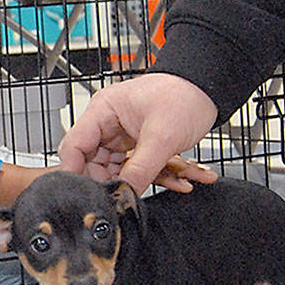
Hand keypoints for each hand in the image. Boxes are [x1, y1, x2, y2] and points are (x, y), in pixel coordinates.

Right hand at [58, 74, 217, 194]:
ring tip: (174, 181)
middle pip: (94, 163)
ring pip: (121, 170)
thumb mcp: (162, 136)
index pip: (74, 146)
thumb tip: (125, 195)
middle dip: (114, 182)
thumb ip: (142, 169)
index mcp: (103, 112)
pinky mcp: (139, 145)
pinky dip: (162, 176)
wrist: (209, 89)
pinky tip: (181, 179)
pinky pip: (141, 168)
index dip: (75, 172)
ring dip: (147, 180)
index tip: (86, 195)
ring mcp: (123, 136)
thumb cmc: (184, 94)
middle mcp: (108, 124)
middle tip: (130, 196)